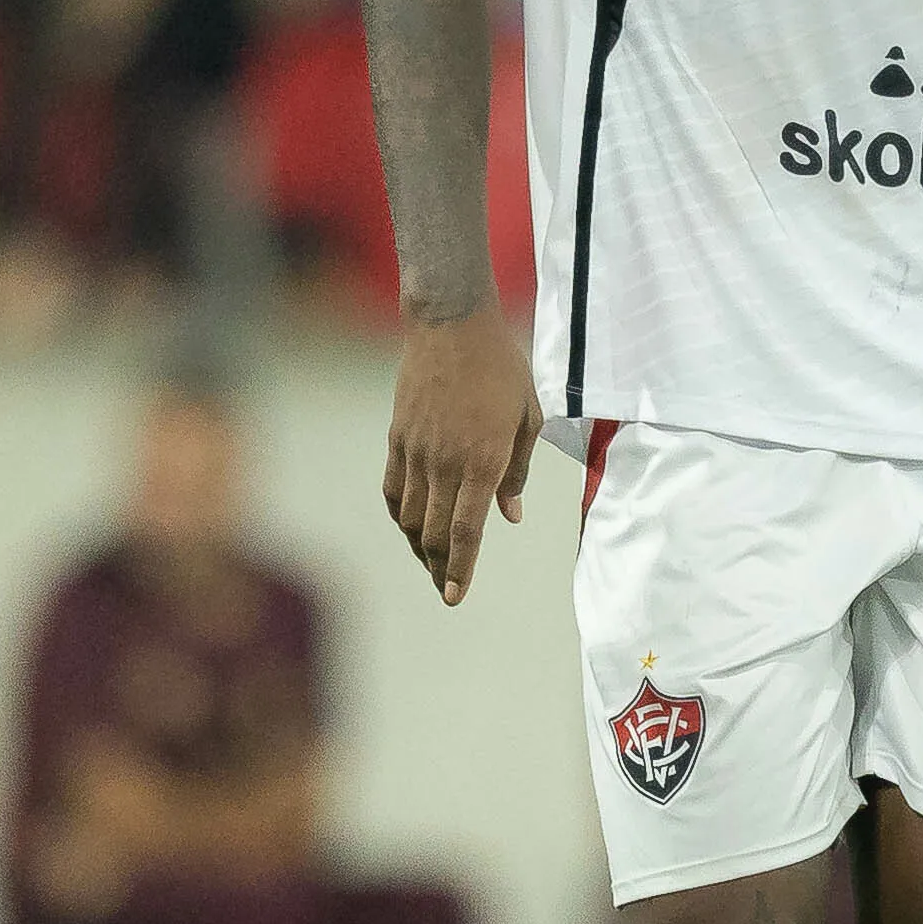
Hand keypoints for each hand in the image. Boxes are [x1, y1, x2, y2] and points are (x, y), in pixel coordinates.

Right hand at [382, 310, 538, 604]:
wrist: (452, 326)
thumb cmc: (501, 369)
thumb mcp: (528, 418)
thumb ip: (518, 471)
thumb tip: (509, 516)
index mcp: (484, 460)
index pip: (466, 531)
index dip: (461, 569)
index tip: (455, 597)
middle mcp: (445, 462)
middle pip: (435, 533)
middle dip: (441, 568)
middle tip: (447, 588)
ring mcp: (417, 452)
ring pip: (411, 517)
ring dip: (421, 547)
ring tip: (433, 562)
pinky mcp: (398, 439)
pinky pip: (395, 490)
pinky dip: (402, 516)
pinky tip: (412, 526)